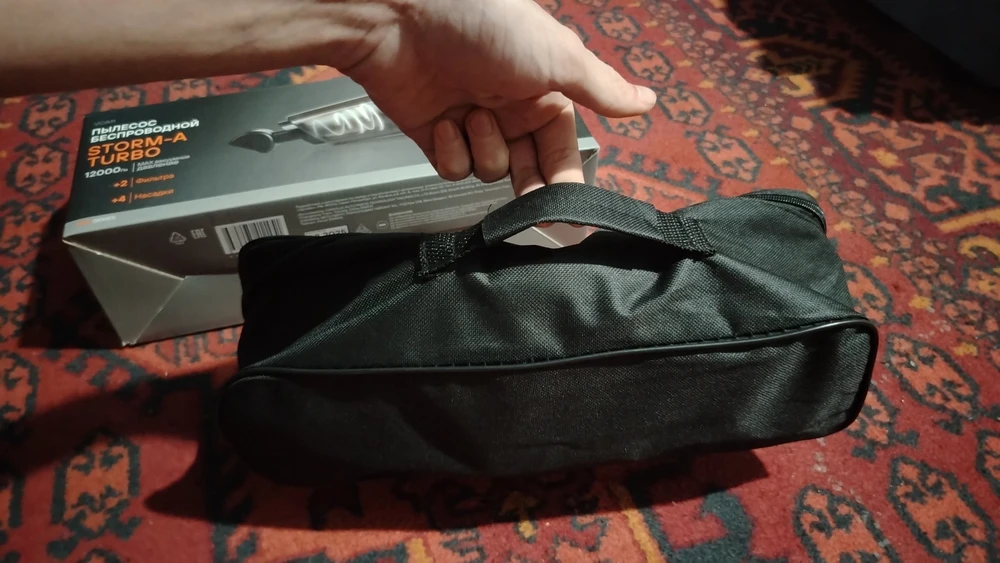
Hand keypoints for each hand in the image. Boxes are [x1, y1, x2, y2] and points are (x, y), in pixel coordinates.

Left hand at [341, 0, 656, 194]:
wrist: (400, 18)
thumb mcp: (556, 54)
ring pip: (492, 171)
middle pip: (530, 170)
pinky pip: (453, 168)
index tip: (572, 214)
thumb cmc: (482, 22)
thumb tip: (648, 102)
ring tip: (473, 112)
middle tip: (532, 200)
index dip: (568, 182)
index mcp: (545, 92)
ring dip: (486, 149)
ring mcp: (471, 123)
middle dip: (531, 186)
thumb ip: (600, 88)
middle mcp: (510, 109)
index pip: (564, 151)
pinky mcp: (434, 135)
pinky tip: (444, 124)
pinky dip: (451, 151)